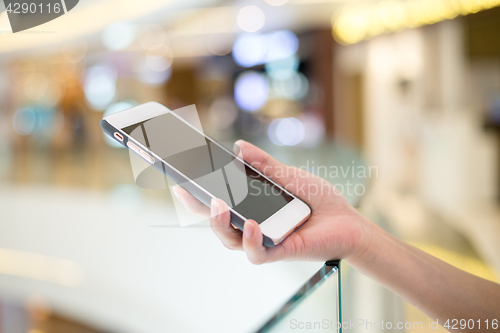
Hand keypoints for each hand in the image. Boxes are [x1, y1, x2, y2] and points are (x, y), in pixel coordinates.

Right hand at [173, 140, 375, 264]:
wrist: (349, 220)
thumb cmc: (319, 200)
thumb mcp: (289, 176)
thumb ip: (264, 165)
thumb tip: (238, 147)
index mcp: (252, 206)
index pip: (218, 201)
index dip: (196, 193)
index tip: (179, 177)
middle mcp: (253, 224)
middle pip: (217, 222)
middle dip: (197, 207)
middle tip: (187, 188)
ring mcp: (264, 239)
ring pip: (230, 240)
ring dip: (220, 224)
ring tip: (218, 205)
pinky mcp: (281, 251)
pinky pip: (258, 253)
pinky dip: (252, 240)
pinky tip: (253, 225)